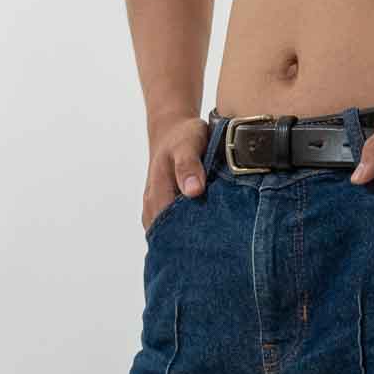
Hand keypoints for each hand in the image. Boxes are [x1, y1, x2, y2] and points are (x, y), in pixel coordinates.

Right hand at [143, 113, 208, 232]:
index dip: (190, 239)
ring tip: (216, 239)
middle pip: (171, 238)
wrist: (174, 129)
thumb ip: (188, 166)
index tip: (212, 241)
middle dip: (193, 243)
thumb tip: (193, 191)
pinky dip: (190, 230)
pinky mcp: (166, 209)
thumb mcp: (187, 144)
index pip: (170, 232)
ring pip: (173, 234)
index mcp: (157, 196)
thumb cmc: (182, 136)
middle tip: (219, 244)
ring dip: (192, 238)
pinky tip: (208, 229)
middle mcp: (153, 207)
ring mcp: (157, 210)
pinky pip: (176, 227)